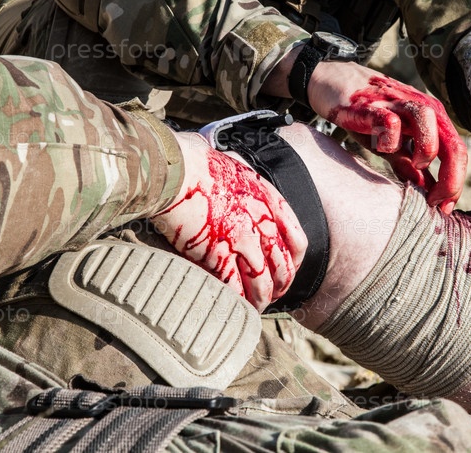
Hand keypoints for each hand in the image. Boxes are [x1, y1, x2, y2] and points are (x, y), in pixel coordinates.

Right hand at [151, 133, 306, 310]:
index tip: (288, 269)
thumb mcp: (235, 166)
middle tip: (273, 295)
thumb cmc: (196, 161)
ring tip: (255, 308)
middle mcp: (260, 222)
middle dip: (280, 285)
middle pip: (282, 265)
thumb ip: (246, 184)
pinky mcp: (218, 255)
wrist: (174, 169)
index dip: (295, 260)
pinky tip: (233, 306)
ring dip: (260, 299)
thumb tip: (242, 185)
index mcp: (267, 200)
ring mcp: (241, 240)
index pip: (296, 238)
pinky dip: (236, 301)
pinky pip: (235, 287)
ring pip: (262, 282)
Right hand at [309, 63, 467, 212]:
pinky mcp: (372, 105)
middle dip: (449, 179)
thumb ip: (410, 166)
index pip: (457, 152)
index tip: (443, 209)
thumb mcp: (392, 144)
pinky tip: (381, 148)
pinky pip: (390, 122)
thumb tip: (429, 194)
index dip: (454, 184)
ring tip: (415, 166)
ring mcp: (398, 103)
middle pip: (452, 143)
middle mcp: (422, 108)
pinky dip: (390, 141)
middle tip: (435, 202)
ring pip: (429, 123)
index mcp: (432, 118)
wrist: (334, 82)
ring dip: (427, 152)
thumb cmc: (367, 116)